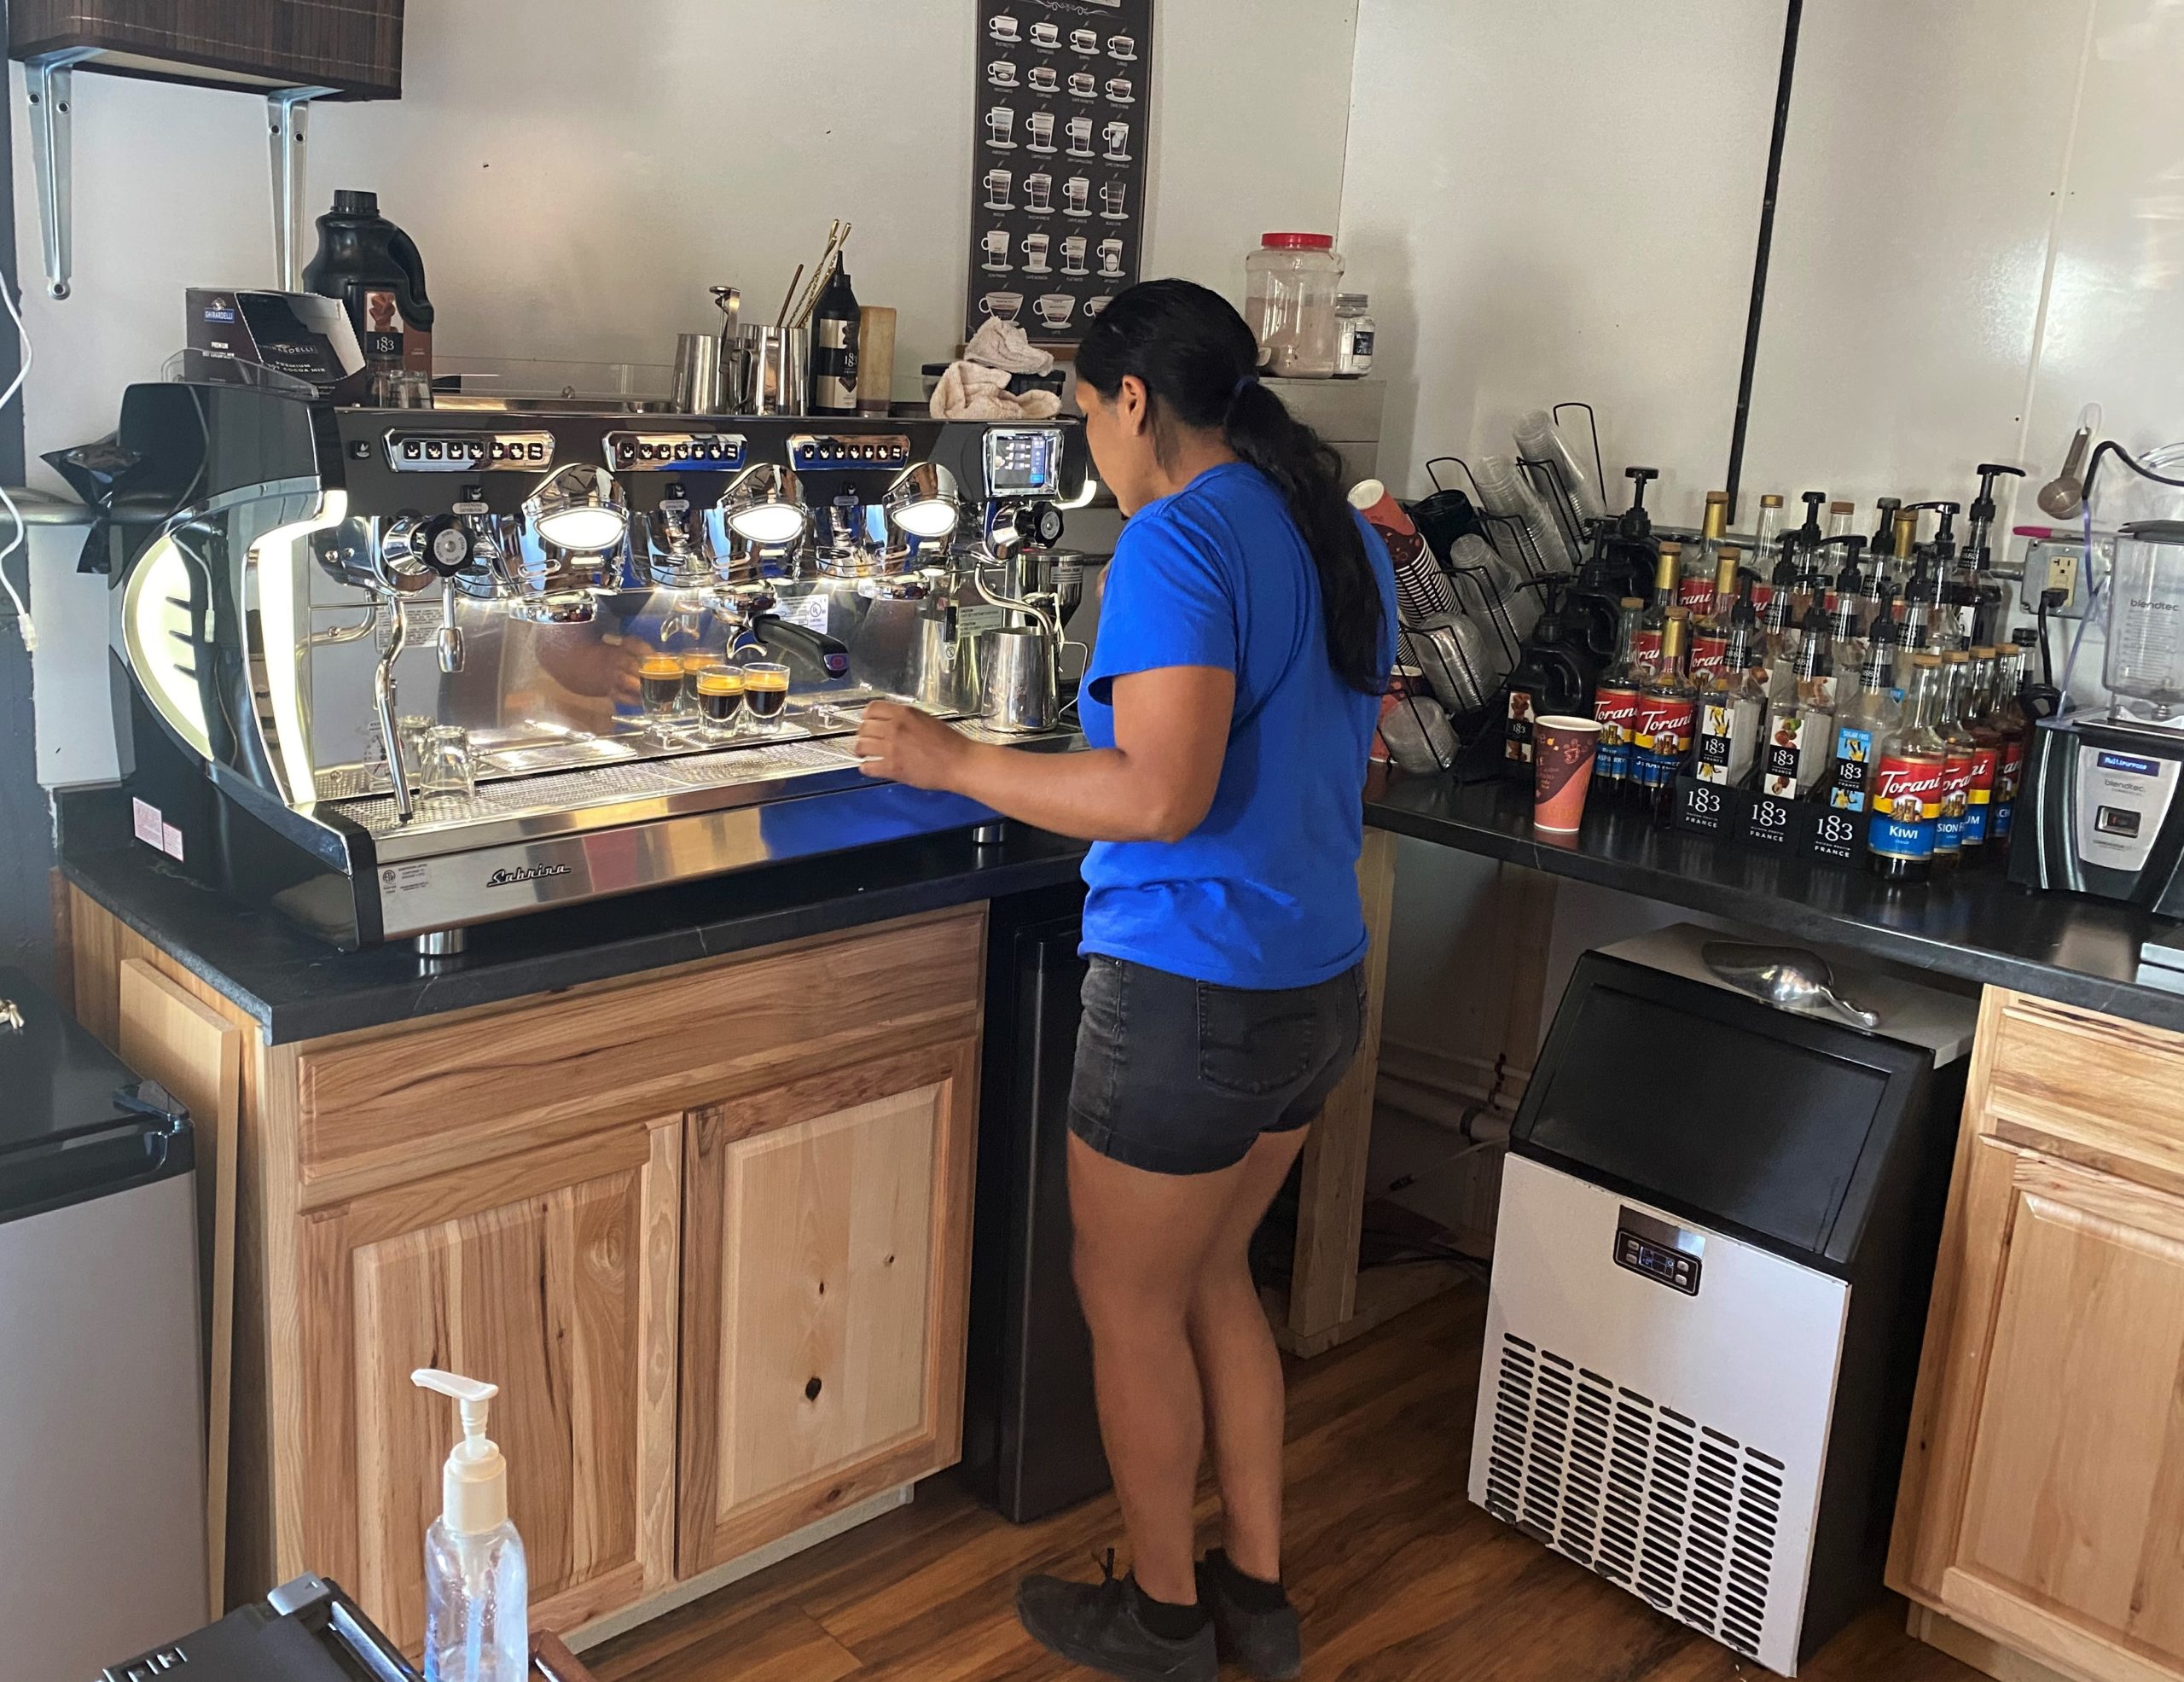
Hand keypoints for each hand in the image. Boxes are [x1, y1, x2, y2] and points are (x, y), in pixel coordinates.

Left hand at [854, 701, 971, 790]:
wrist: (959, 763)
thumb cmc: (949, 743)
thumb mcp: (925, 719)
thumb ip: (905, 719)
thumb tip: (890, 722)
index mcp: (903, 714)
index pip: (872, 709)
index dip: (867, 716)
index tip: (869, 722)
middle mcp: (894, 728)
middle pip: (864, 727)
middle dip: (864, 734)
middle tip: (868, 740)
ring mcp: (891, 748)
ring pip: (861, 745)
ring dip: (861, 750)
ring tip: (866, 754)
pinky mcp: (892, 768)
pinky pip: (867, 766)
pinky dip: (866, 767)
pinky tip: (871, 767)